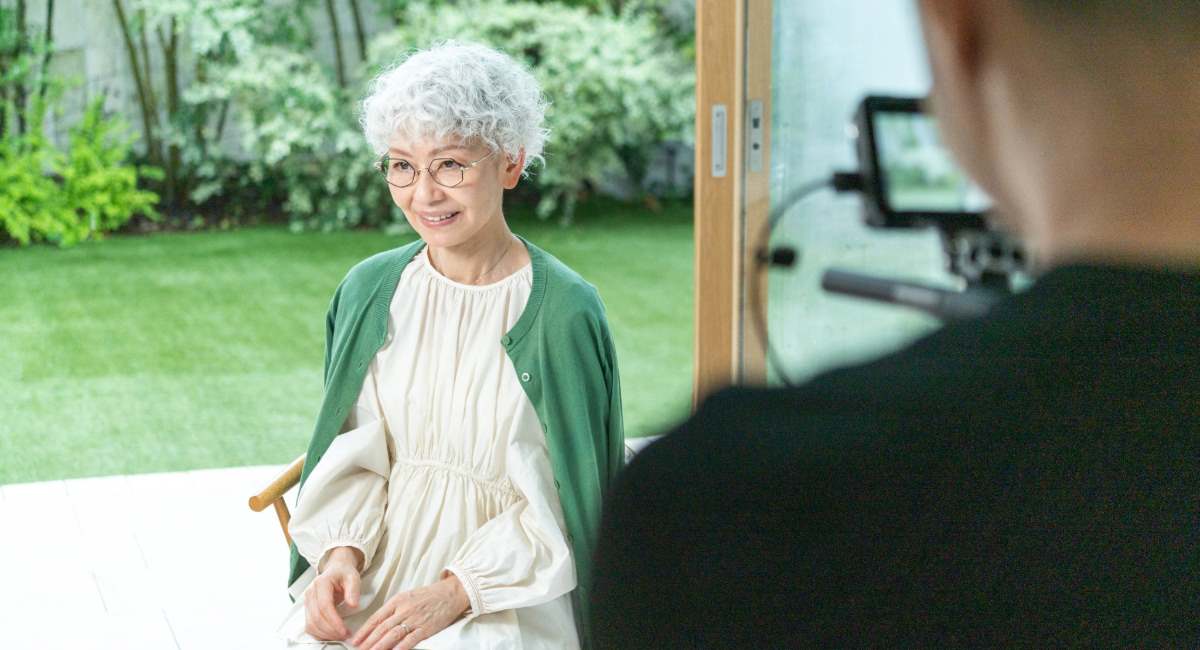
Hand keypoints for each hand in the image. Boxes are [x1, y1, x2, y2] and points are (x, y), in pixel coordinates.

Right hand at [304, 546, 362, 640]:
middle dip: (331, 630)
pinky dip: (319, 634)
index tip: (344, 630)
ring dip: (325, 634)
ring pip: (311, 624)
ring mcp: (307, 601)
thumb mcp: (353, 577)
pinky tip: (331, 634)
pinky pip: (309, 626)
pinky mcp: (307, 609)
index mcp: (321, 583)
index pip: (324, 606)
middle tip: (345, 635)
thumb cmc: (344, 574)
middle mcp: (310, 592)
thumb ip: (353, 589)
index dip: (334, 621)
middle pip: (316, 618)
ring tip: (340, 636)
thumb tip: (353, 604)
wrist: (336, 570)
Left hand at [350, 572, 469, 649]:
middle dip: (368, 641)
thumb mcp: (407, 597)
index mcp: (397, 601)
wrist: (450, 594)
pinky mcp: (426, 628)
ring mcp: (415, 619)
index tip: (355, 640)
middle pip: (382, 628)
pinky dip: (401, 647)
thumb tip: (377, 624)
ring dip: (380, 646)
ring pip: (393, 634)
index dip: (364, 630)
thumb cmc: (428, 596)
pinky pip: (411, 639)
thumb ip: (393, 609)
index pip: (376, 618)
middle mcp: (404, 609)